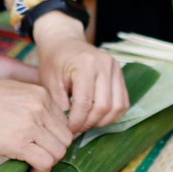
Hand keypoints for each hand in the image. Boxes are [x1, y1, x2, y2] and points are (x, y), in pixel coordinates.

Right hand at [0, 65, 72, 171]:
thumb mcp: (13, 89)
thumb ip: (30, 102)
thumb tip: (36, 122)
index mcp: (41, 95)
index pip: (63, 122)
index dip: (55, 136)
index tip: (44, 143)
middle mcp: (41, 109)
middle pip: (65, 138)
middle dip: (56, 150)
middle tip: (41, 155)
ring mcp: (32, 126)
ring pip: (59, 152)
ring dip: (50, 162)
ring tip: (36, 164)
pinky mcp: (21, 143)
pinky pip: (45, 162)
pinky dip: (41, 170)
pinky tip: (31, 169)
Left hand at [31, 14, 128, 132]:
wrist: (64, 42)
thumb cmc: (54, 61)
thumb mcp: (49, 82)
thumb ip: (60, 104)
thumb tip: (71, 127)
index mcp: (85, 64)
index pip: (85, 102)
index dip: (78, 121)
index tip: (69, 130)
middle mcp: (105, 65)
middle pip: (104, 106)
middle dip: (90, 123)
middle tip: (77, 129)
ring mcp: (115, 68)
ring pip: (118, 107)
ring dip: (103, 121)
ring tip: (87, 123)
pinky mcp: (120, 74)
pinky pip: (123, 102)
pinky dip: (112, 114)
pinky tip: (97, 116)